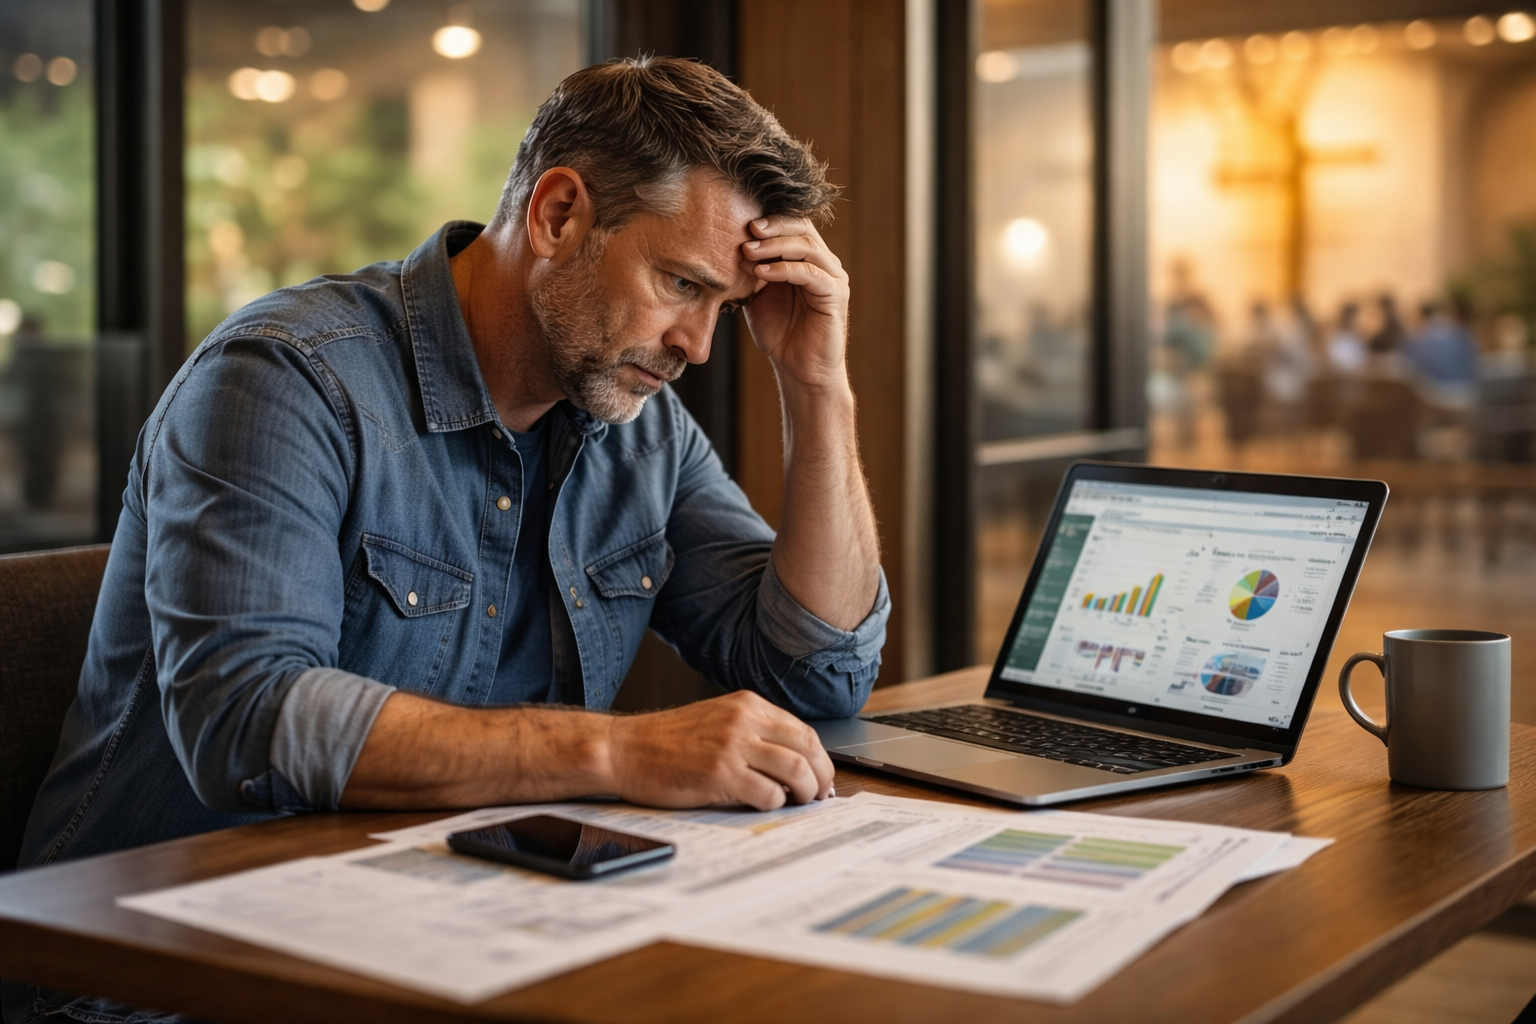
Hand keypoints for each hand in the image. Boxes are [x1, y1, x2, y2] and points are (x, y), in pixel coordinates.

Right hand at [604, 690, 835, 809]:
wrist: (625, 749)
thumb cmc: (666, 741)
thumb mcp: (716, 720)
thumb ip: (752, 732)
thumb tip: (791, 761)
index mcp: (747, 705)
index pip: (802, 730)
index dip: (820, 758)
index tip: (822, 776)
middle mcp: (744, 721)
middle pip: (807, 749)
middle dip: (822, 776)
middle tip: (820, 794)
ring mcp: (732, 747)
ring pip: (795, 771)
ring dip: (805, 792)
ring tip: (799, 802)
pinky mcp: (720, 775)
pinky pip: (767, 794)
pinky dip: (774, 803)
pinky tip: (765, 804)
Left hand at [739, 216, 849, 391]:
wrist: (798, 370)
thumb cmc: (780, 333)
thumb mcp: (757, 295)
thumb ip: (750, 270)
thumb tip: (729, 245)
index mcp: (807, 259)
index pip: (792, 225)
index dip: (769, 220)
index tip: (740, 223)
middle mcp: (824, 263)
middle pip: (802, 228)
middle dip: (772, 227)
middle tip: (746, 230)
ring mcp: (832, 278)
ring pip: (807, 247)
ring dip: (775, 246)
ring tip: (748, 251)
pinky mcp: (835, 295)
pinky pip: (810, 273)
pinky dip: (784, 269)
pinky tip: (761, 273)